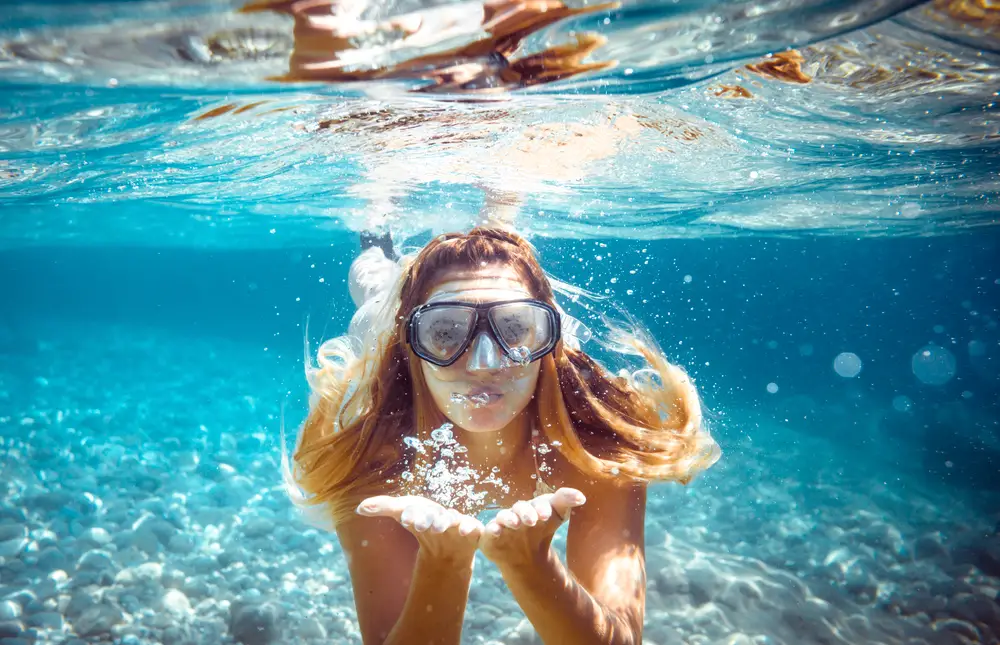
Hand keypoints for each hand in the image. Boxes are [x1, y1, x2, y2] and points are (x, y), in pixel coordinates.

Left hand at [357, 495, 484, 563]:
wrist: (448, 544)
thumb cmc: (423, 523)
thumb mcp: (403, 514)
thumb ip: (383, 508)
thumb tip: (358, 507)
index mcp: (421, 506)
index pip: (414, 507)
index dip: (410, 512)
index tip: (404, 519)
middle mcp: (439, 511)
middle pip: (432, 513)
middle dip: (425, 517)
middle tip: (418, 523)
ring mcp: (455, 519)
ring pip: (450, 519)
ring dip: (444, 522)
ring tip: (438, 527)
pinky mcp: (471, 528)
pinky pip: (470, 527)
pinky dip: (467, 528)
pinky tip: (463, 531)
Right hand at [479, 488, 585, 568]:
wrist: (524, 554)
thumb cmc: (541, 529)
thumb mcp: (555, 515)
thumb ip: (566, 501)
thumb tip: (582, 497)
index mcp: (534, 505)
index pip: (538, 502)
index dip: (542, 507)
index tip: (547, 515)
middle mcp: (517, 511)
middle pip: (520, 508)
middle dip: (526, 513)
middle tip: (533, 520)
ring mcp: (503, 522)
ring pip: (504, 517)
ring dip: (509, 518)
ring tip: (515, 523)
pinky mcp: (490, 535)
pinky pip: (488, 530)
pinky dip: (490, 529)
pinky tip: (495, 531)